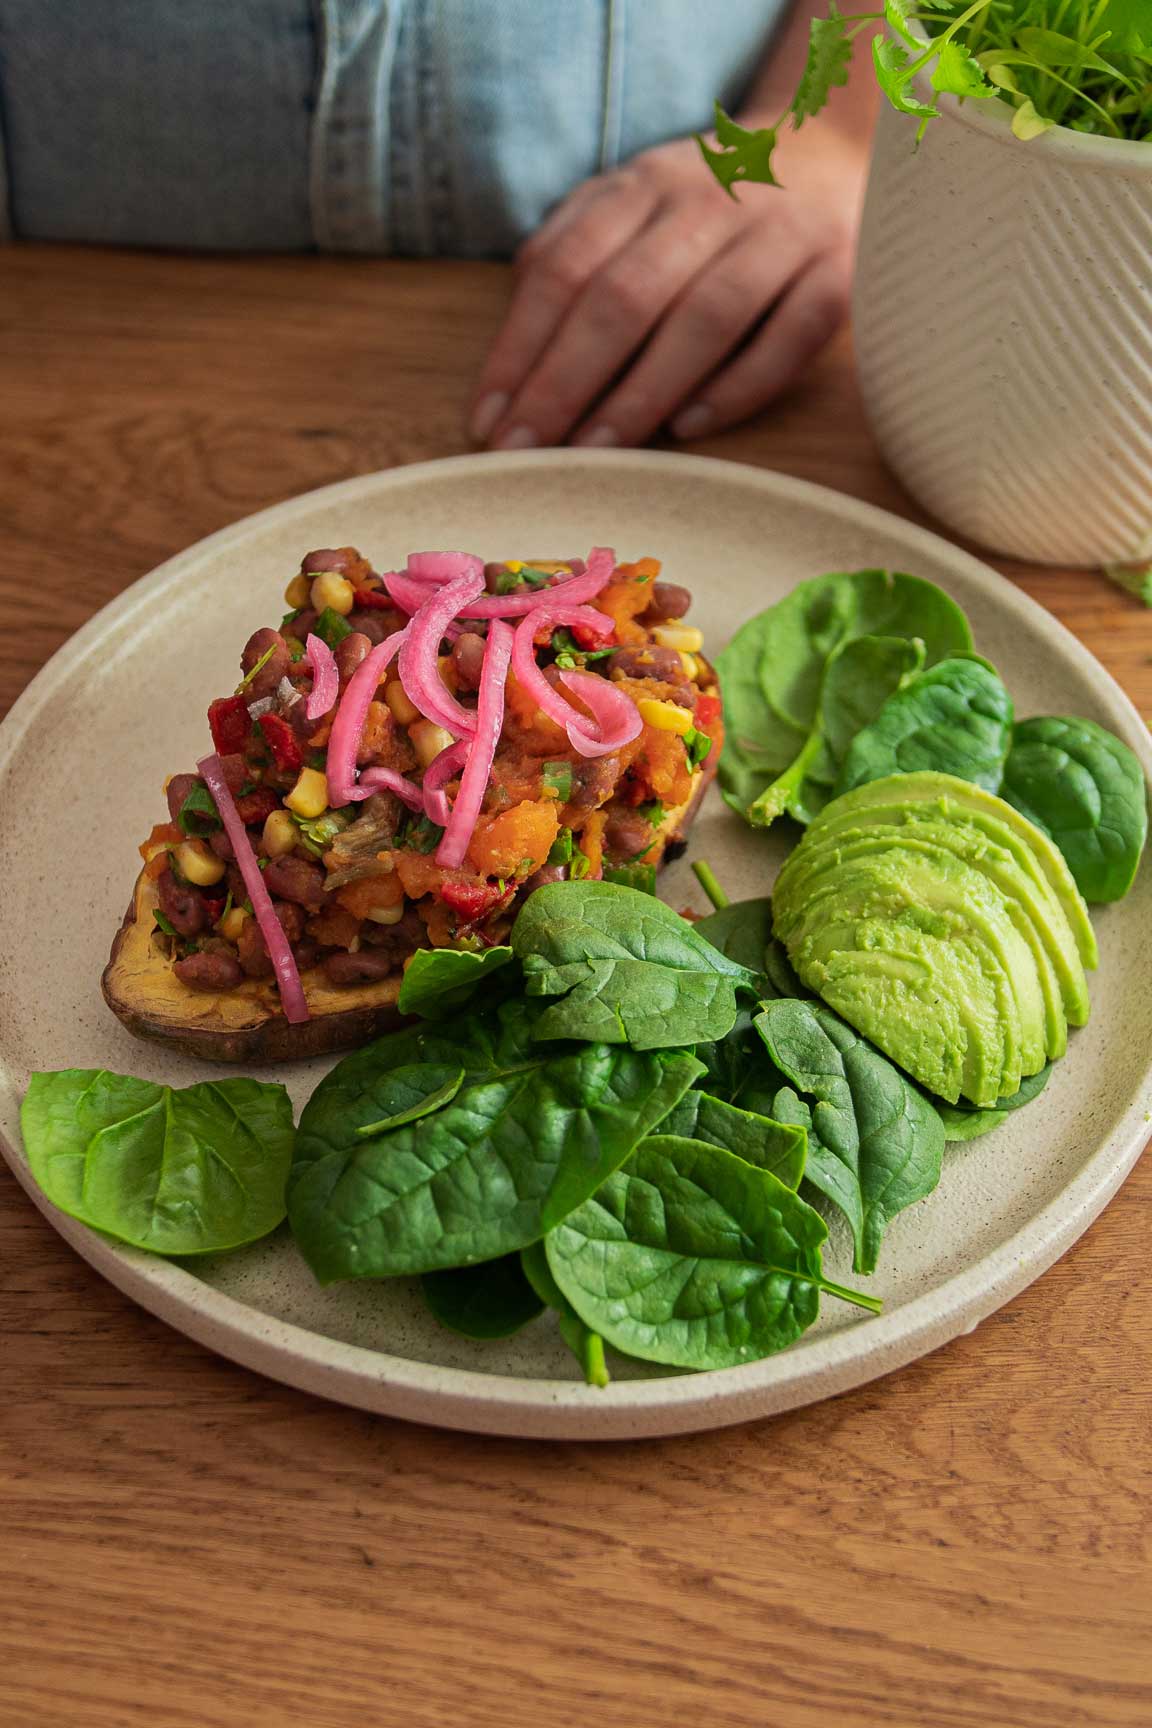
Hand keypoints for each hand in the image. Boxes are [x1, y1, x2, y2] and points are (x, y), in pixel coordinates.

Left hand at [469, 123, 868, 450]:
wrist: (827, 151)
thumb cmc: (705, 206)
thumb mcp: (630, 204)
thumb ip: (571, 252)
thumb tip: (514, 353)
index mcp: (645, 184)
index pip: (565, 268)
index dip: (520, 346)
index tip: (488, 420)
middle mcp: (712, 200)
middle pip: (626, 295)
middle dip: (565, 381)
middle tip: (526, 450)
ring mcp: (782, 234)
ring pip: (708, 316)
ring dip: (644, 391)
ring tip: (594, 451)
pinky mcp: (839, 272)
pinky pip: (790, 335)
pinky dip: (739, 385)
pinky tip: (690, 428)